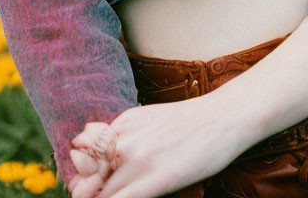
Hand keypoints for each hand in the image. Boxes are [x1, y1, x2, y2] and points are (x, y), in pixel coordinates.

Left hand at [71, 92, 251, 197]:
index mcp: (123, 122)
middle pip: (85, 174)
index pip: (83, 150)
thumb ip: (129, 134)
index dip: (83, 172)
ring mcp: (137, 159)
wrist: (225, 117)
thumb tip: (108, 151)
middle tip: (93, 195)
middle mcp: (124, 139)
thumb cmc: (194, 122)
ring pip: (98, 193)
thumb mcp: (153, 118)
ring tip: (121, 195)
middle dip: (86, 191)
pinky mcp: (154, 180)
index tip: (90, 182)